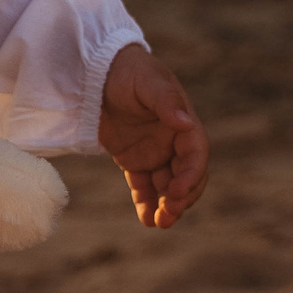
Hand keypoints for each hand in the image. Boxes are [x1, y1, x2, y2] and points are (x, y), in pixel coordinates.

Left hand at [98, 45, 207, 228]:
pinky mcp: (134, 159)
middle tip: (168, 215)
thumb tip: (185, 122)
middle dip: (182, 197)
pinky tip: (146, 220)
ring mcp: (154, 152)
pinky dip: (146, 202)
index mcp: (183, 123)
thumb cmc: (128, 70)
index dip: (190, 176)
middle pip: (187, 176)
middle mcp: (173, 141)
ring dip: (166, 205)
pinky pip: (144, 185)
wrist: (97, 70)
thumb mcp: (147, 81)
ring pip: (167, 185)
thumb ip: (165, 101)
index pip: (195, 155)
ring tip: (159, 223)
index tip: (177, 192)